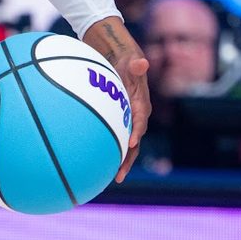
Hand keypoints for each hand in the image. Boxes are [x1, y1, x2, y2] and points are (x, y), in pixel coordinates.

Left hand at [82, 16, 149, 181]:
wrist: (123, 62)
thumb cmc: (125, 61)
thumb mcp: (130, 61)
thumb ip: (135, 65)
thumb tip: (141, 62)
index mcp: (141, 104)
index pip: (140, 120)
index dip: (137, 132)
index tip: (131, 143)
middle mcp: (137, 116)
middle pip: (135, 141)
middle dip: (128, 158)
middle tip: (119, 174)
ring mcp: (129, 121)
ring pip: (126, 145)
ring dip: (120, 160)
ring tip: (112, 178)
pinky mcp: (121, 122)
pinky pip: (116, 139)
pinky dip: (111, 151)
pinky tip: (99, 164)